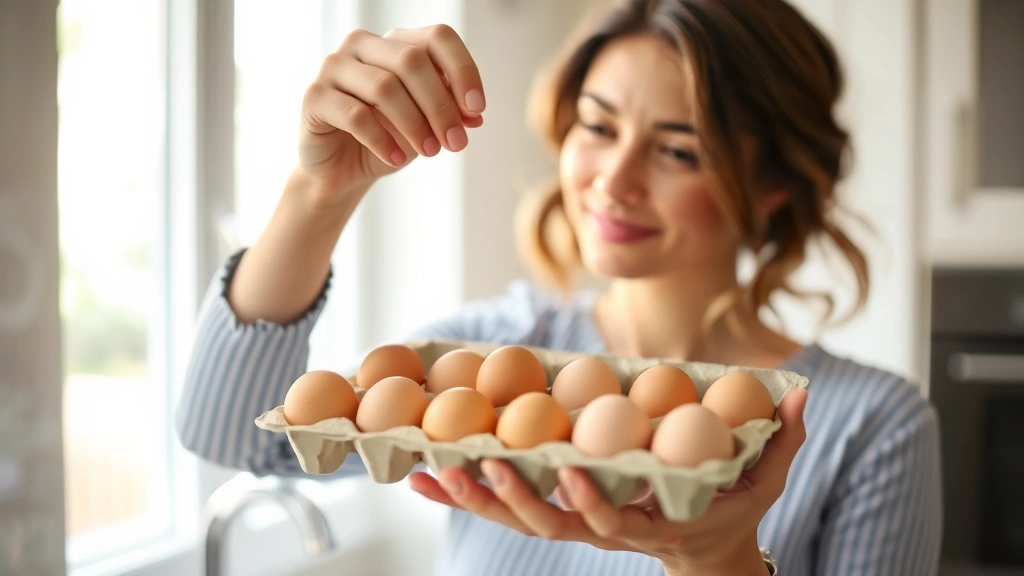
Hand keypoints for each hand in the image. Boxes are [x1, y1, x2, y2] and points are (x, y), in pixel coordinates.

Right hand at [298, 24, 484, 196]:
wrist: (341, 170)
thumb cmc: (387, 137)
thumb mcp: (427, 124)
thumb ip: (450, 111)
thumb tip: (474, 115)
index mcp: (395, 42)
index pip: (437, 38)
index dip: (463, 70)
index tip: (477, 109)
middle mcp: (362, 44)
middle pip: (412, 61)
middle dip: (440, 105)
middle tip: (456, 142)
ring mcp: (334, 66)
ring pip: (384, 87)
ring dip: (414, 124)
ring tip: (430, 152)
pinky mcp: (315, 96)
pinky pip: (355, 114)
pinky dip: (382, 139)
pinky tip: (395, 158)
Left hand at [408, 389, 807, 574]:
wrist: (701, 546)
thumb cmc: (729, 505)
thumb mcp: (763, 478)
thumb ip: (780, 439)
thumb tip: (799, 392)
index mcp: (650, 521)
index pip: (614, 518)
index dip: (589, 500)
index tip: (568, 471)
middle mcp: (603, 526)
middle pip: (548, 522)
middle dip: (509, 498)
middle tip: (475, 462)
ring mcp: (575, 522)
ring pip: (516, 517)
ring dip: (470, 496)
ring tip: (428, 466)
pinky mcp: (554, 510)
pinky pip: (503, 505)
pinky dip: (462, 493)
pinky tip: (422, 473)